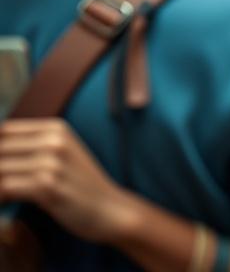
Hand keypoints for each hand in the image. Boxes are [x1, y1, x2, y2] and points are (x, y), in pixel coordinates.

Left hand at [0, 119, 132, 243]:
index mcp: (56, 129)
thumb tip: (1, 151)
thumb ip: (34, 147)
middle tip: (4, 185)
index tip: (5, 168)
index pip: (5, 131)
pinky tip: (6, 204)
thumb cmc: (80, 186)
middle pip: (0, 148)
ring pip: (0, 168)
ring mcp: (53, 162)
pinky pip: (6, 187)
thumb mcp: (63, 155)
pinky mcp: (48, 186)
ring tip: (4, 196)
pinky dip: (0, 197)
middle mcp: (54, 140)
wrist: (110, 209)